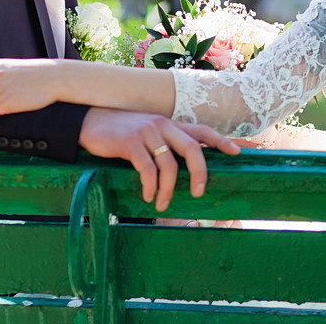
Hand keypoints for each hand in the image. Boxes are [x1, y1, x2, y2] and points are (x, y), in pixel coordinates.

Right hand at [78, 108, 238, 212]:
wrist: (88, 121)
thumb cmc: (119, 130)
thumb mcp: (146, 131)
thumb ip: (163, 142)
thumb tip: (178, 168)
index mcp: (169, 123)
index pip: (201, 130)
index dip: (220, 141)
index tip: (237, 153)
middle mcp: (162, 125)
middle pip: (192, 149)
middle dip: (199, 173)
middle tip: (198, 192)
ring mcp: (146, 132)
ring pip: (169, 164)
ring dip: (168, 189)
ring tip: (161, 203)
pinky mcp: (130, 142)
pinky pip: (147, 168)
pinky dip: (149, 185)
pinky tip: (146, 195)